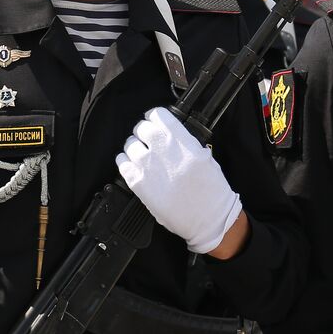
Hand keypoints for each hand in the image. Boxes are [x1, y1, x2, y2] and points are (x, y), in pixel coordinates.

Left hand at [115, 107, 242, 253]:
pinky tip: (132, 166)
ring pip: (129, 144)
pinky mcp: (138, 183)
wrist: (208, 217)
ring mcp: (148, 166)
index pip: (158, 116)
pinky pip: (121, 163)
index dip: (154, 118)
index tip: (153, 122)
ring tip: (140, 155)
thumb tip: (170, 135)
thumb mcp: (205, 157)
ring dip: (134, 147)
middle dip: (143, 132)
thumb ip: (185, 143)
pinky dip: (124, 162)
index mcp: (183, 142)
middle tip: (147, 140)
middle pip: (141, 128)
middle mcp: (164, 150)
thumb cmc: (211, 191)